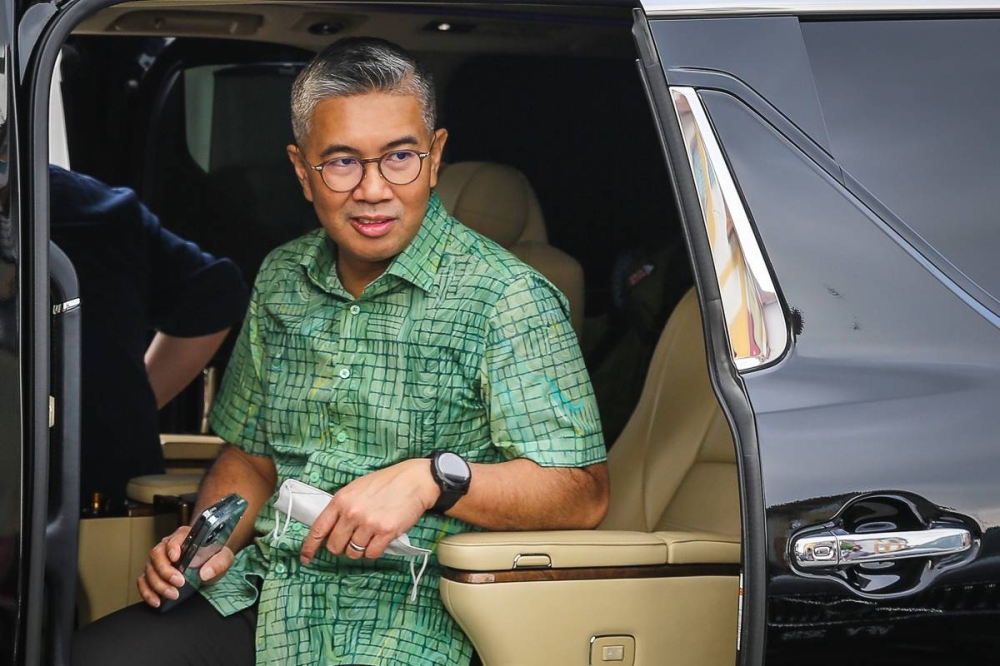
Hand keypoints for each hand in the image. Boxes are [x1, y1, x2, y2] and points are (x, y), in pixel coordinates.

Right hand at [136, 525, 235, 607]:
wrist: (210, 563)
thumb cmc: (215, 556)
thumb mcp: (223, 557)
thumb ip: (218, 563)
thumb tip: (205, 573)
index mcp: (185, 536)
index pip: (174, 538)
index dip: (173, 547)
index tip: (176, 558)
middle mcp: (167, 546)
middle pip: (157, 555)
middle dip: (165, 571)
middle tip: (179, 583)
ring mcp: (158, 560)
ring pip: (149, 569)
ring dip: (158, 584)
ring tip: (173, 595)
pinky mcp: (154, 574)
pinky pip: (143, 582)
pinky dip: (147, 592)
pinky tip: (156, 601)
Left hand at [299, 459, 438, 563]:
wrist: (414, 481)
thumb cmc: (386, 484)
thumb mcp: (356, 489)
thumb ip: (341, 507)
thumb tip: (330, 528)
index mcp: (341, 500)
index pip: (318, 529)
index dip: (309, 547)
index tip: (305, 557)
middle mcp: (352, 513)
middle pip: (335, 546)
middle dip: (341, 547)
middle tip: (351, 540)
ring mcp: (368, 523)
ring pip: (353, 552)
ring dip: (359, 549)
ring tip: (369, 536)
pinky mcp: (385, 532)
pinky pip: (371, 554)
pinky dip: (373, 550)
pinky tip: (379, 539)